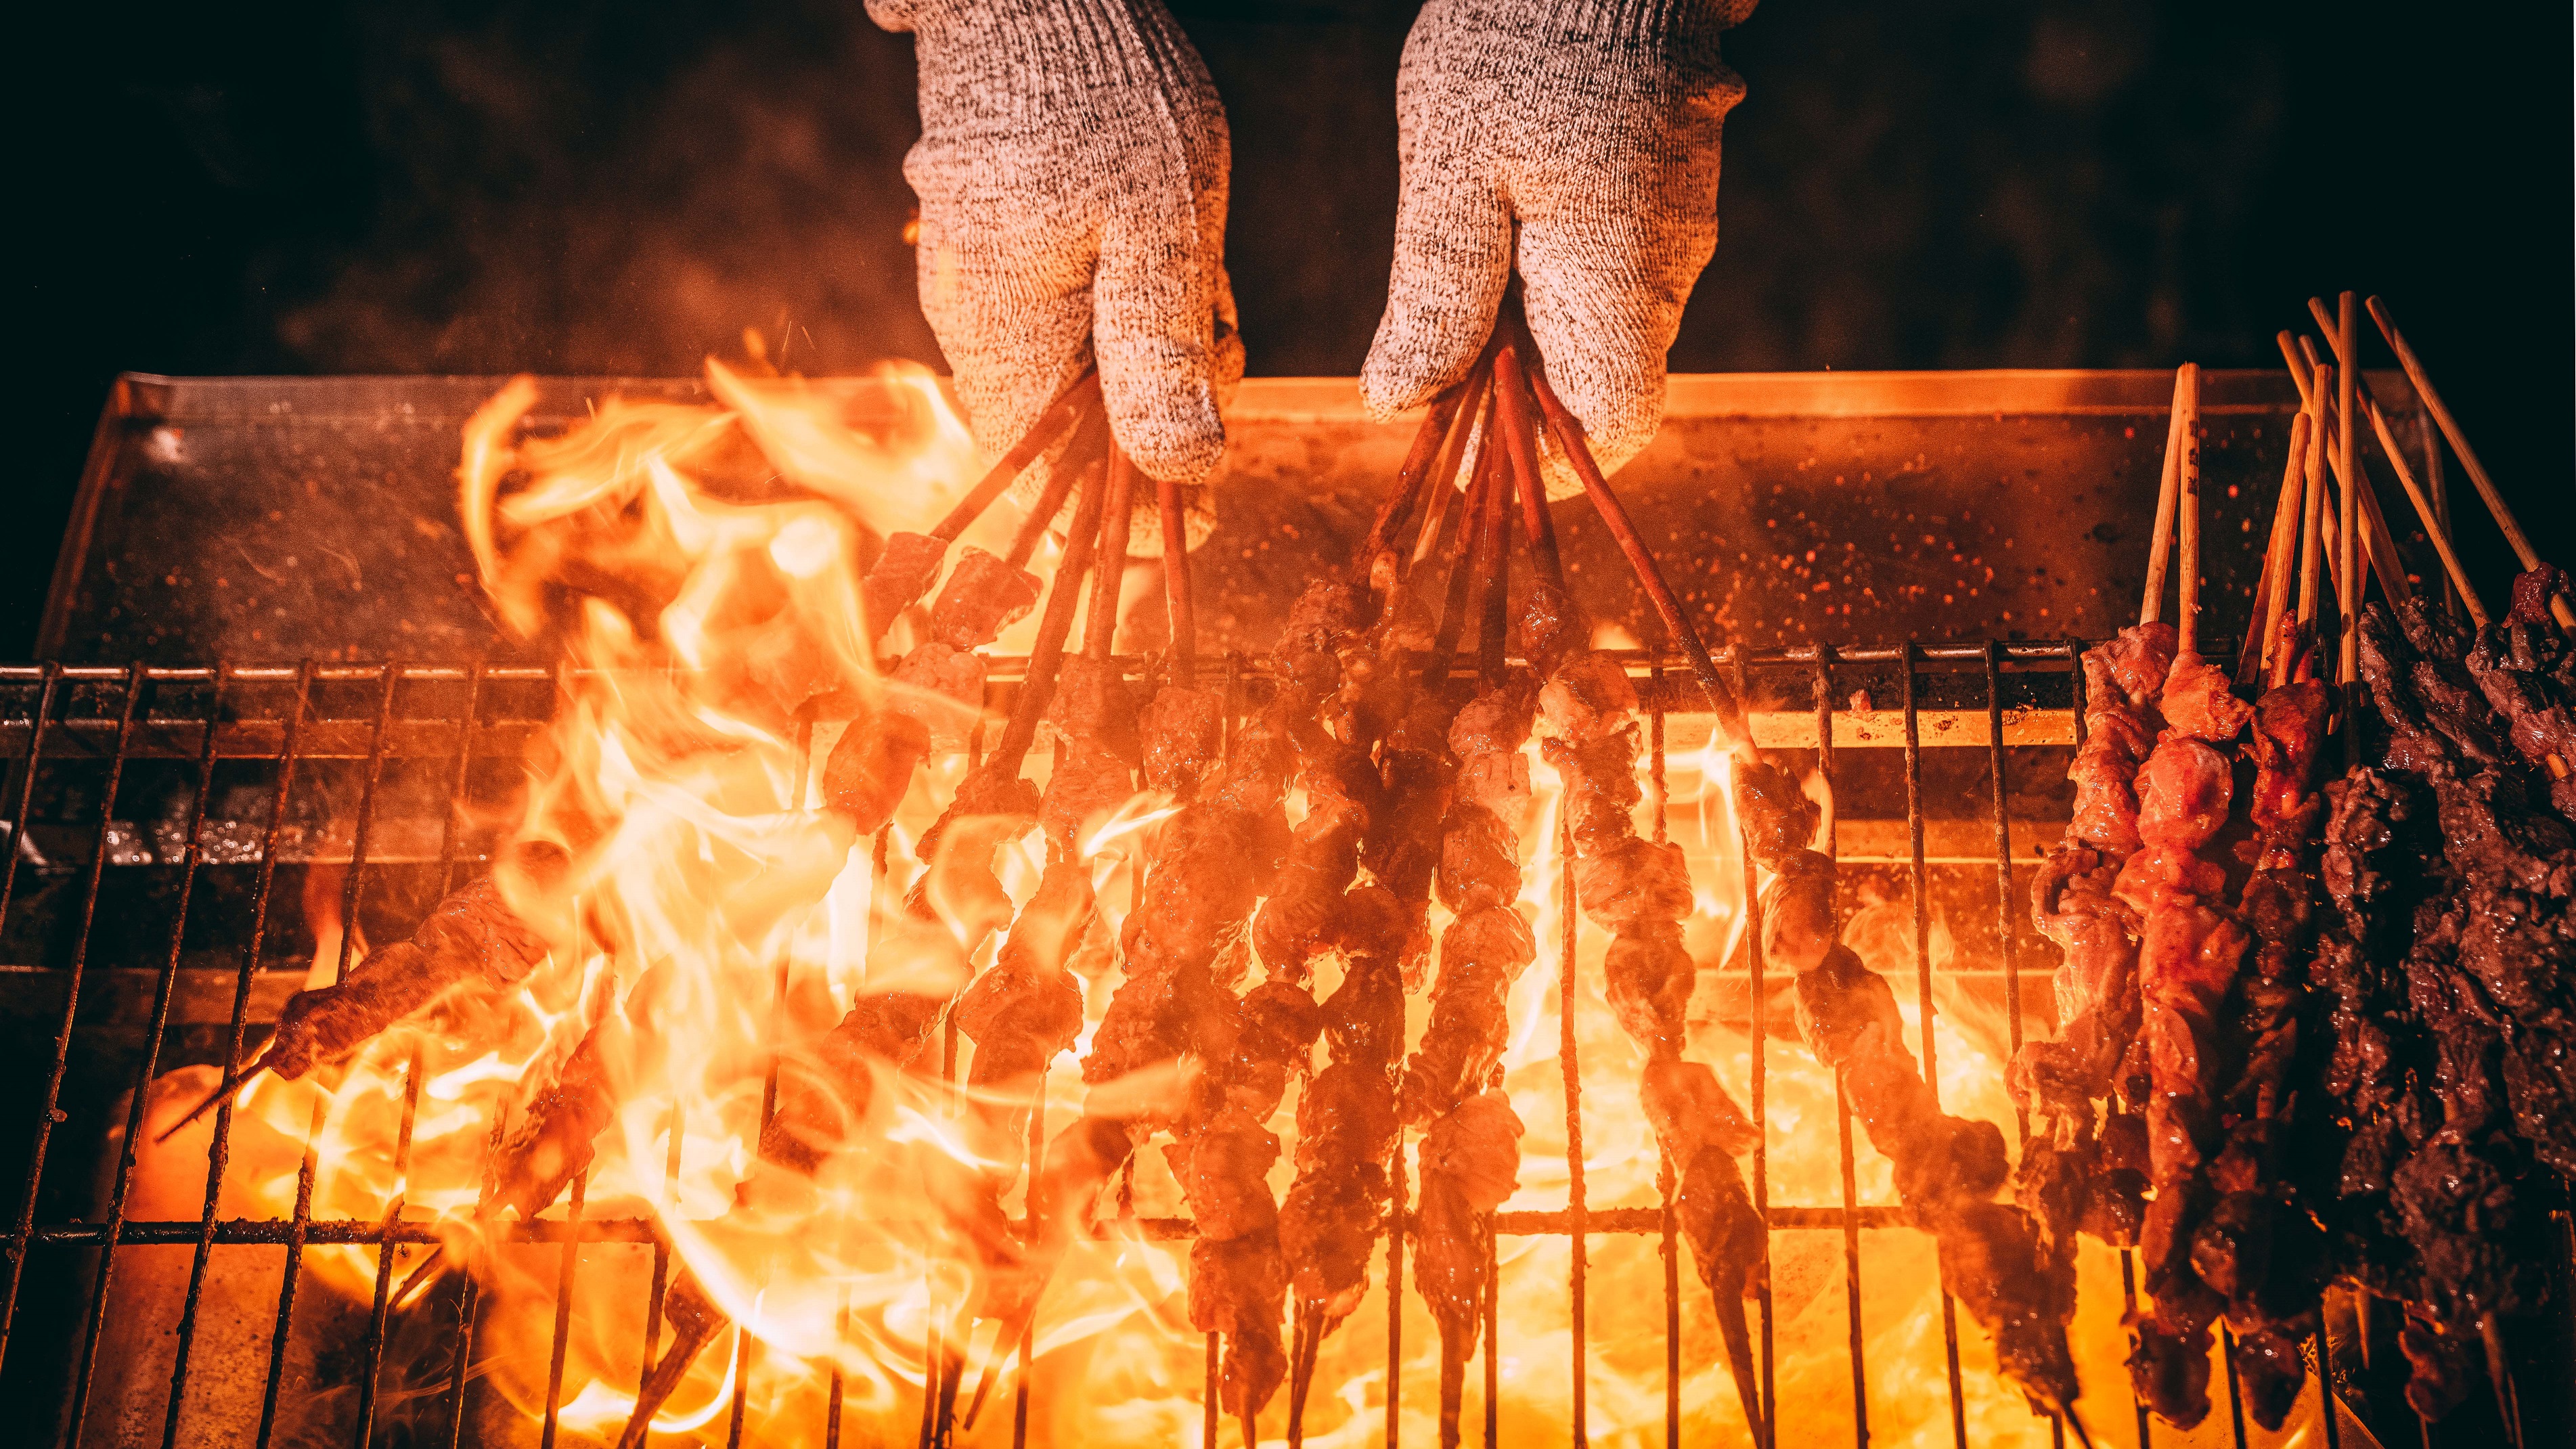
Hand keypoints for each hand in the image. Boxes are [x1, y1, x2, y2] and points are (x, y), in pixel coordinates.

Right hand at [873, 0, 1241, 544]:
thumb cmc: (1107, 101)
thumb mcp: (1162, 232)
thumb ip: (1161, 358)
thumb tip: (1184, 477)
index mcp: (1006, 338)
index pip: (1052, 481)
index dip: (1129, 501)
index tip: (1203, 484)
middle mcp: (971, 327)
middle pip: (1074, 430)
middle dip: (1157, 407)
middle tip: (1217, 331)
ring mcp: (976, 285)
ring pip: (1079, 371)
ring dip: (1152, 349)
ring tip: (1193, 269)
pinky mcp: (997, 250)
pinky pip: (1070, 315)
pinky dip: (1127, 303)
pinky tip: (1162, 249)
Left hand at [1361, 0, 1753, 484]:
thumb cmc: (1518, 44)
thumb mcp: (1449, 171)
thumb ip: (1435, 294)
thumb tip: (1399, 401)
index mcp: (1618, 282)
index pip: (1614, 427)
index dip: (1545, 459)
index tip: (1469, 449)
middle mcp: (1666, 269)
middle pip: (1598, 380)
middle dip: (1516, 391)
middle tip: (1428, 362)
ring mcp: (1677, 224)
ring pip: (1601, 319)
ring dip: (1529, 325)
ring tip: (1454, 279)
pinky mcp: (1668, 184)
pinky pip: (1613, 262)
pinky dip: (1553, 270)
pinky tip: (1497, 222)